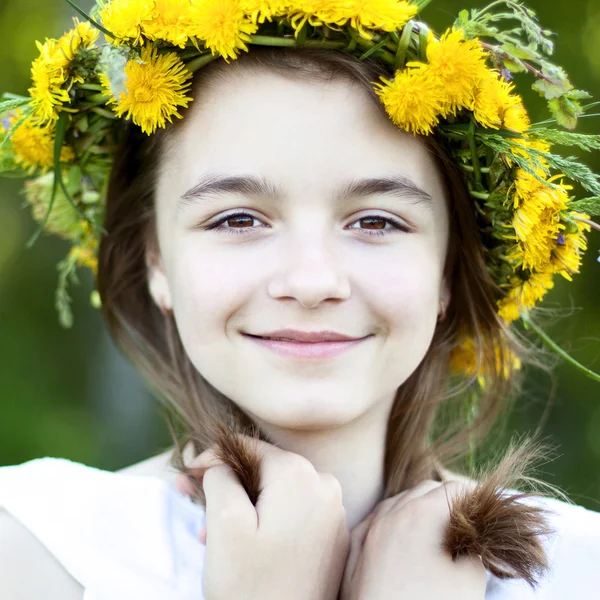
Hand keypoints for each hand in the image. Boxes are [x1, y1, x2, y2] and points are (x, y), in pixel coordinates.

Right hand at [175, 435, 349, 599]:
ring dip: (242, 504)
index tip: (188, 475)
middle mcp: (324, 484)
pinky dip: (265, 518)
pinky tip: (242, 541)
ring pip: (276, 492)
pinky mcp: (333, 535)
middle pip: (263, 470)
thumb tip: (221, 462)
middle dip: (226, 484)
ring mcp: (333, 511)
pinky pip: (292, 512)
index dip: (213, 457)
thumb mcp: (224, 522)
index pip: (248, 447)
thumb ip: (220, 476)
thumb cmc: (251, 586)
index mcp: (299, 474)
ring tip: (211, 531)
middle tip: (192, 501)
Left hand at [340, 480, 486, 599]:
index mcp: (422, 514)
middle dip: (445, 500)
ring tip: (434, 531)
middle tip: (464, 523)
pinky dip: (392, 522)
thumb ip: (473, 548)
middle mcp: (392, 513)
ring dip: (417, 508)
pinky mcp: (355, 551)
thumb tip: (469, 539)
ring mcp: (370, 530)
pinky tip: (400, 536)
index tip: (484, 513)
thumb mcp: (469, 580)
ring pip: (396, 502)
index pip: (454, 489)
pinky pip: (375, 522)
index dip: (473, 499)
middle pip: (424, 490)